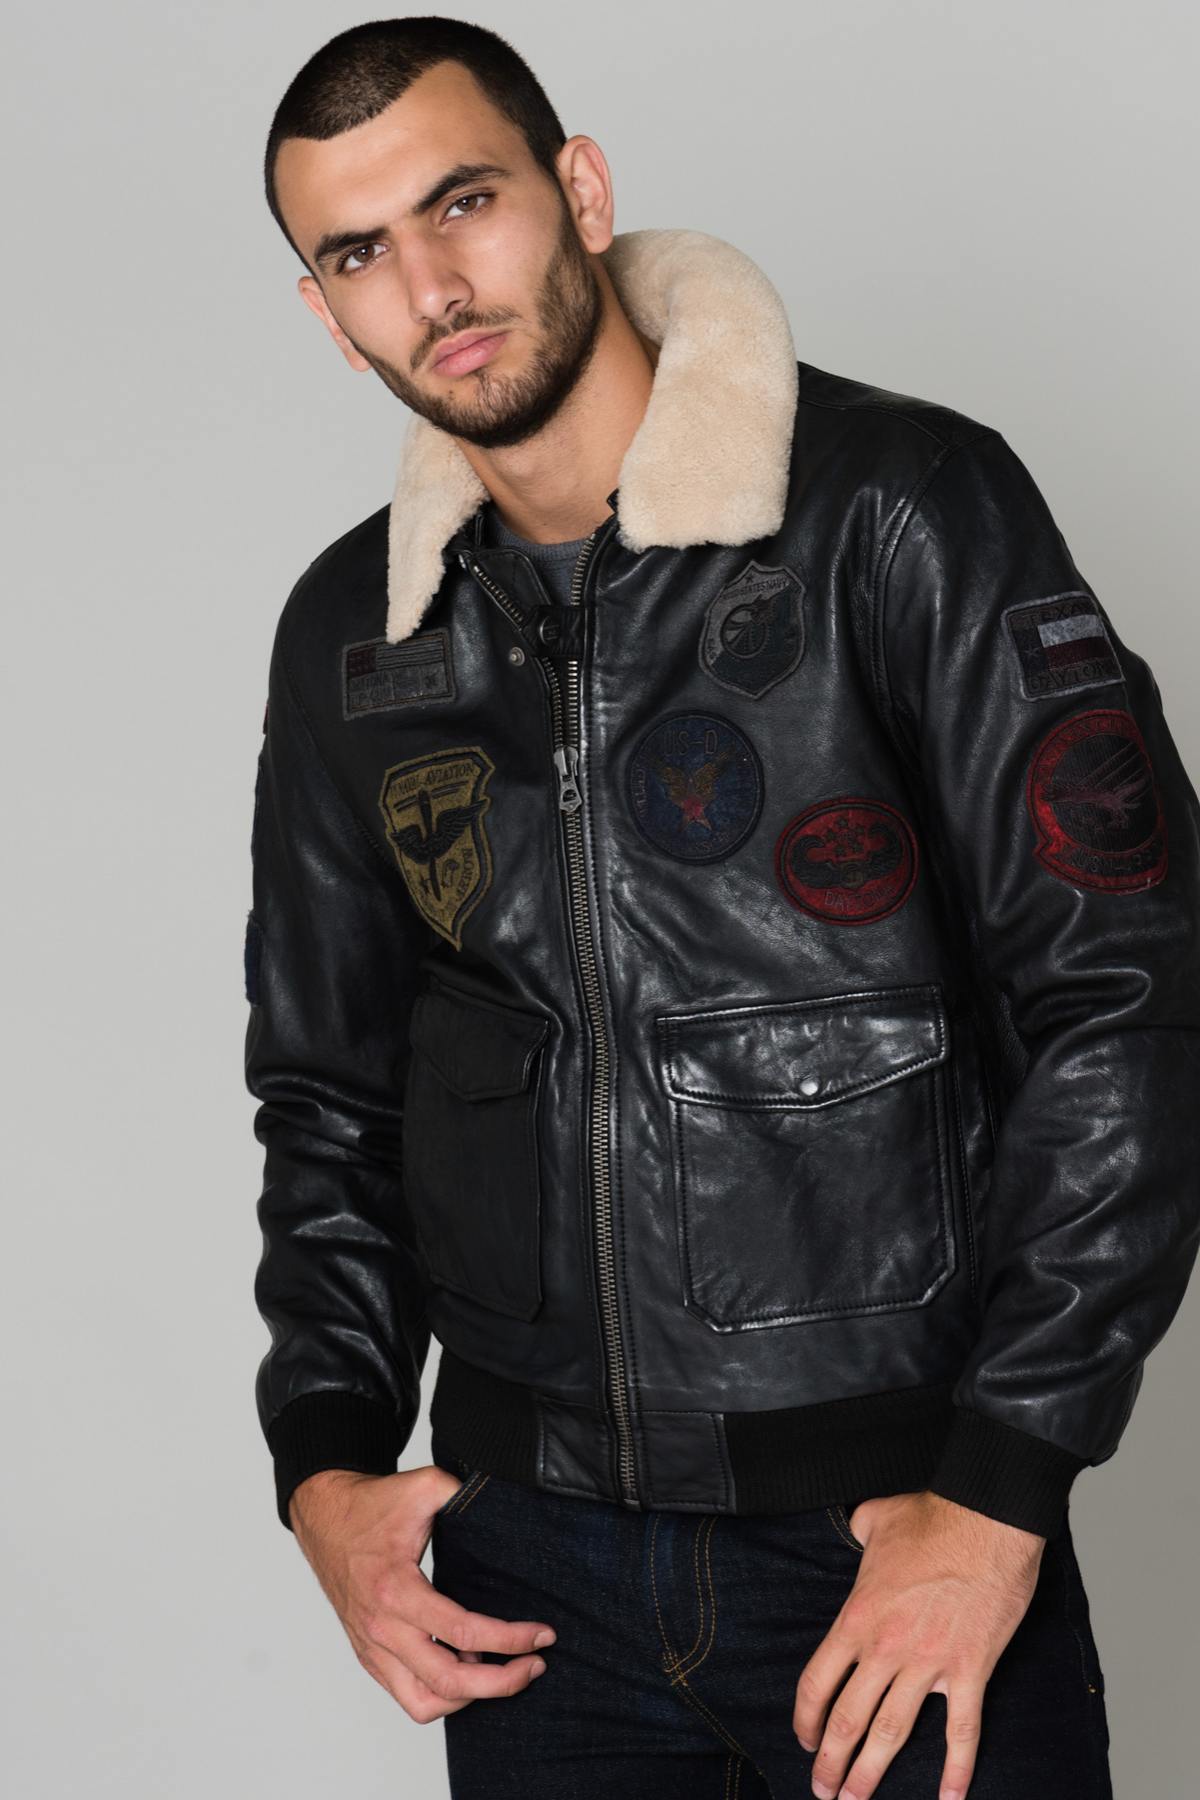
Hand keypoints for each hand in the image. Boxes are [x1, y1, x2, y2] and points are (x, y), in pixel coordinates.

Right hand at [288, 1464, 556, 1723]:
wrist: (325, 1519)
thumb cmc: (372, 1505)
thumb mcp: (421, 1486)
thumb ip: (461, 1491)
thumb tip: (501, 1500)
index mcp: (396, 1590)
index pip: (462, 1631)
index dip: (510, 1639)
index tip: (542, 1636)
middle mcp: (382, 1628)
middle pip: (449, 1682)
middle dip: (501, 1682)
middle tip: (535, 1664)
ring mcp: (373, 1648)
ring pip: (425, 1703)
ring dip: (469, 1697)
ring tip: (498, 1669)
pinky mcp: (370, 1656)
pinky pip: (408, 1696)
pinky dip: (442, 1694)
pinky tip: (466, 1666)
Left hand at [793, 1490, 1044, 1799]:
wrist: (987, 1520)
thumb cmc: (932, 1518)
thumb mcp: (875, 1518)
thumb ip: (856, 1532)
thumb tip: (853, 1528)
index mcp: (857, 1618)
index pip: (818, 1682)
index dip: (806, 1719)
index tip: (803, 1740)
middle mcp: (886, 1648)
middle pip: (849, 1719)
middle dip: (832, 1762)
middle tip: (822, 1792)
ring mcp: (928, 1663)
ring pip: (893, 1731)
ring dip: (872, 1772)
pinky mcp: (970, 1670)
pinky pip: (962, 1730)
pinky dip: (957, 1768)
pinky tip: (951, 1797)